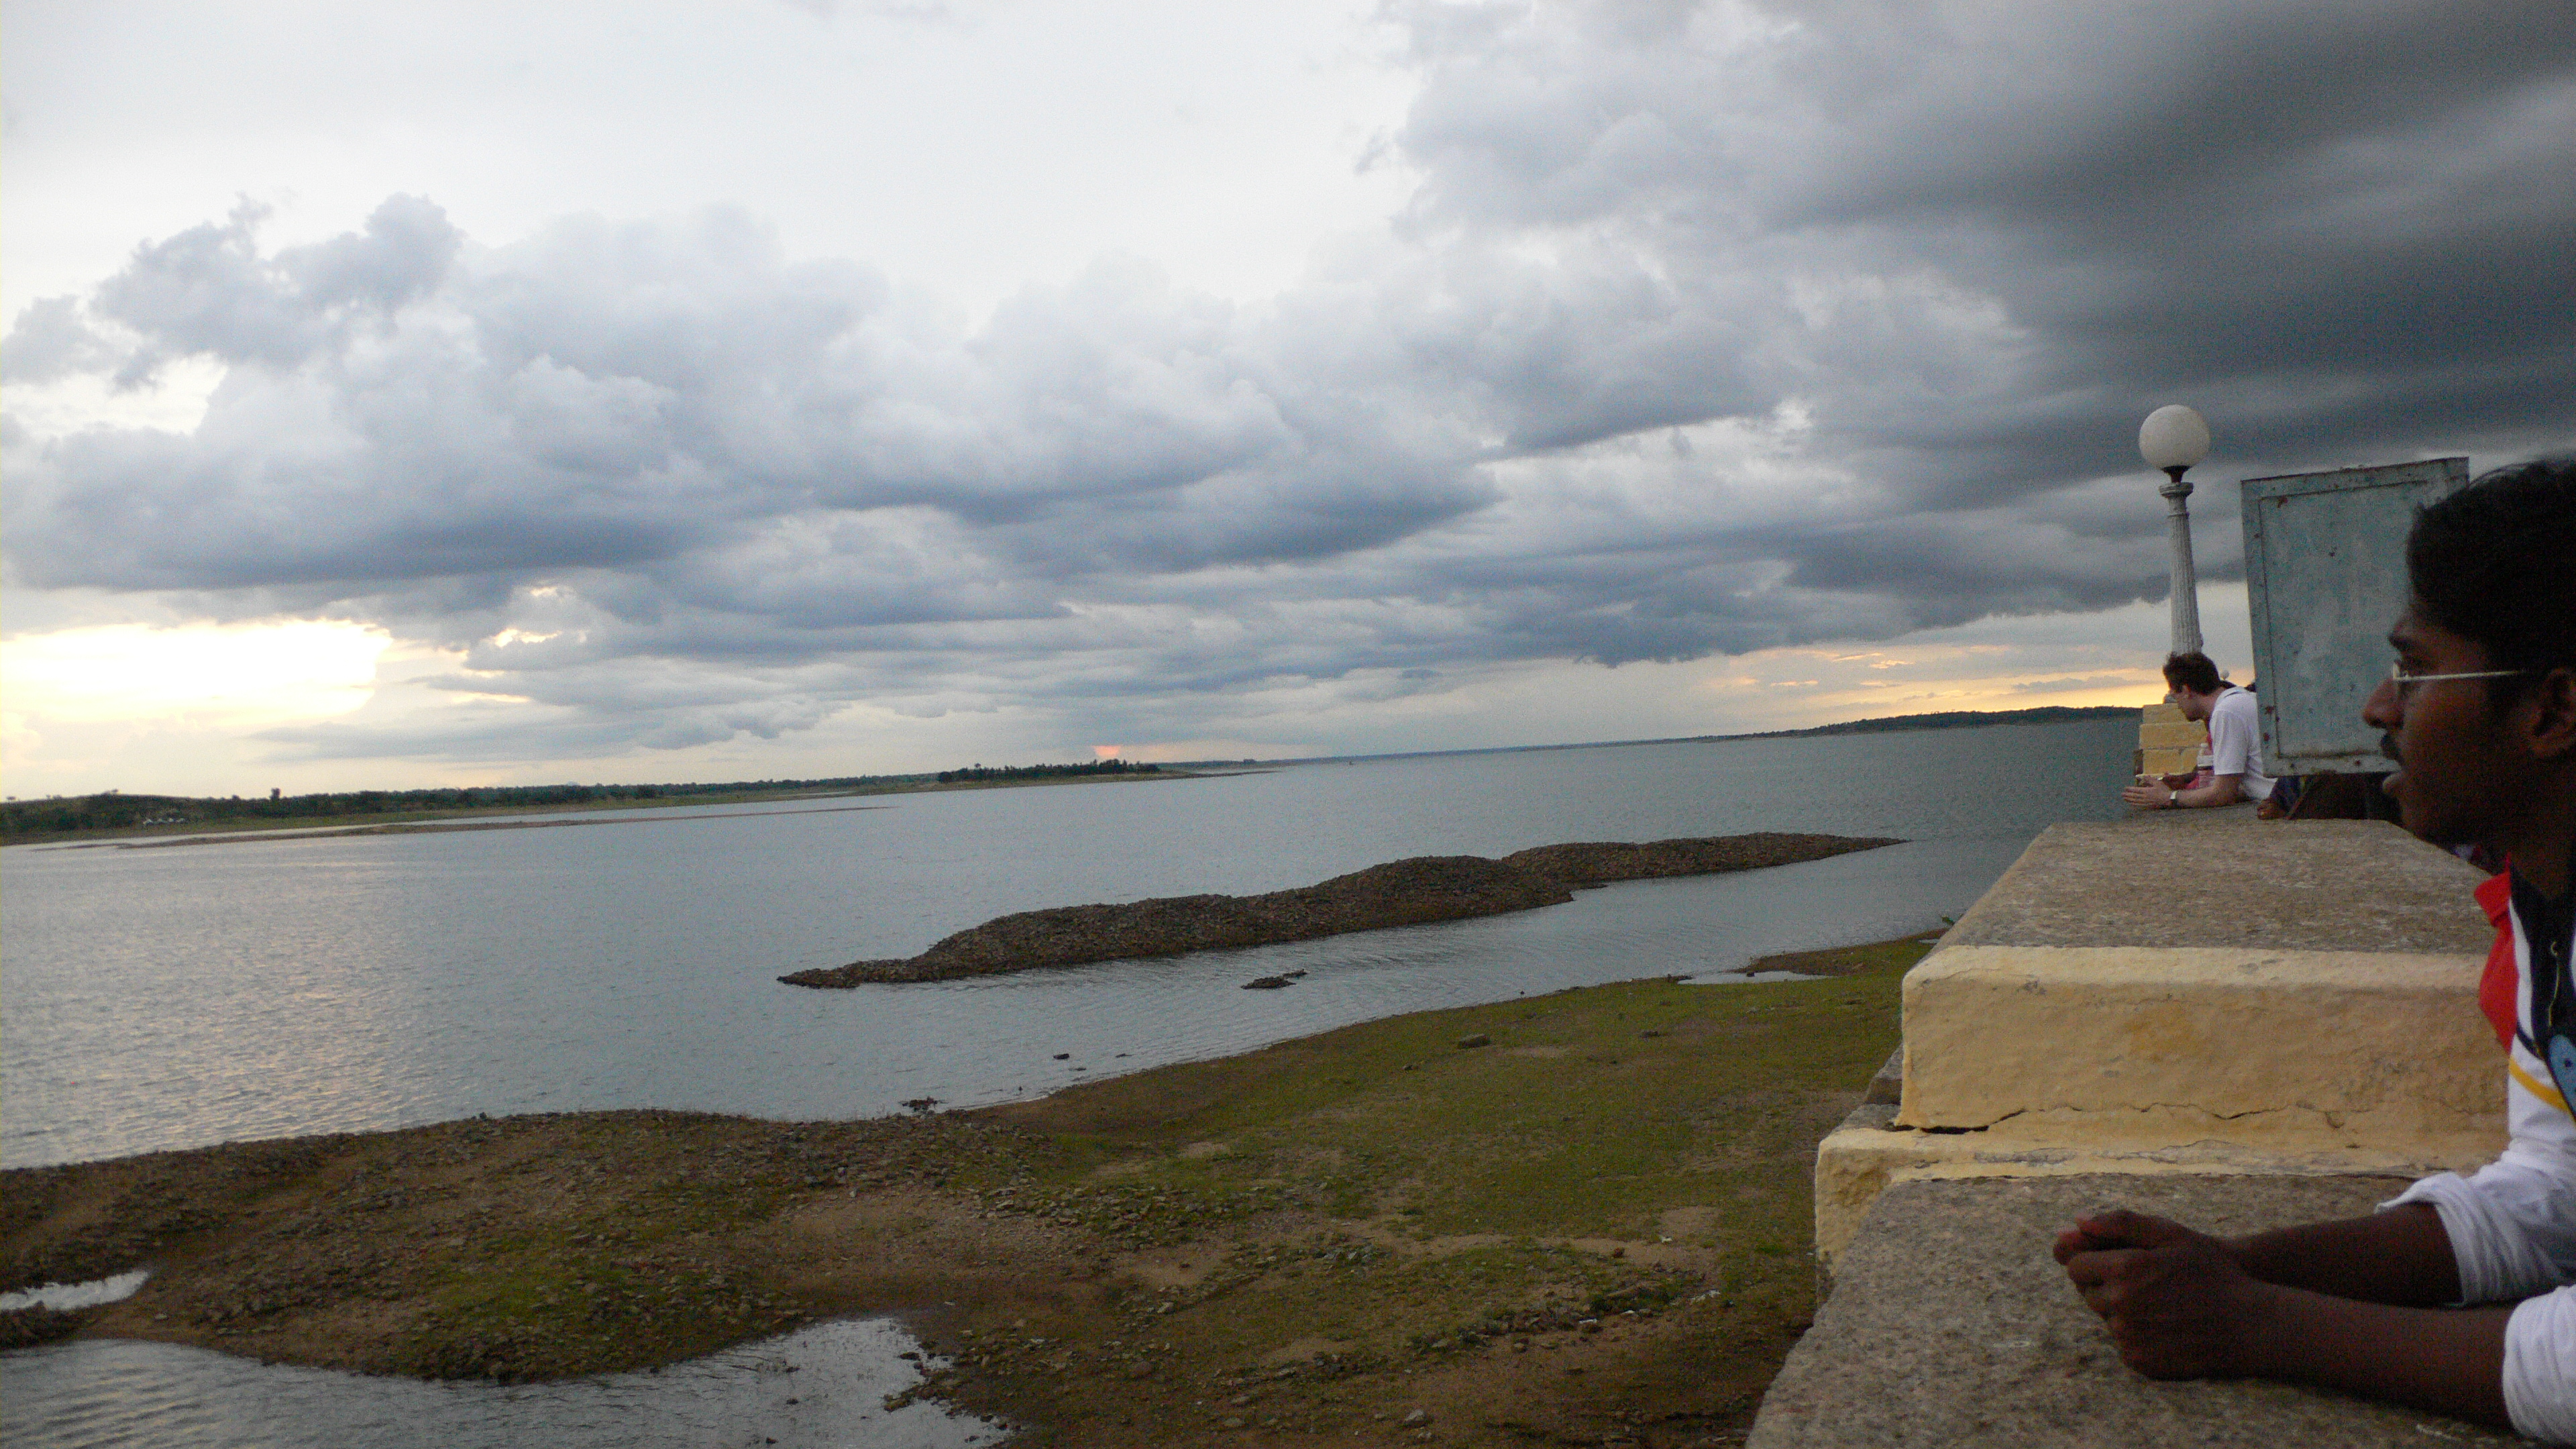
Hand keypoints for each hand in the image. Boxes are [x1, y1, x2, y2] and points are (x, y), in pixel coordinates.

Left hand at [2056, 1210, 2271, 1378]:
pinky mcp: (2138, 1361)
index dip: (2092, 1262)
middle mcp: (2120, 1304)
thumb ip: (2120, 1223)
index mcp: (2124, 1269)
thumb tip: (2077, 1223)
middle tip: (2145, 1285)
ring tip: (2161, 1306)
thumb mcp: (2172, 1235)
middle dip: (2107, 1287)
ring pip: (2107, 1320)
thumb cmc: (2212, 1273)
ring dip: (2123, 1312)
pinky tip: (2166, 1328)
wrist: (2249, 1325)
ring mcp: (2128, 1337)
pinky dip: (2137, 1336)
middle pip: (2088, 1294)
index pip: (2075, 1266)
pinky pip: (2123, 1344)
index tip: (2116, 1263)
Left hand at [2120, 779, 2176, 808]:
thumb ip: (2149, 780)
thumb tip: (2142, 777)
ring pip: (2136, 801)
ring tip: (2124, 798)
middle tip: (2122, 794)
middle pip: (2134, 796)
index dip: (2130, 789)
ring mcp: (2146, 802)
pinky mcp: (2148, 805)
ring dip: (2129, 800)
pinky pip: (2139, 805)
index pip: (2136, 790)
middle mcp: (2145, 797)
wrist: (2169, 799)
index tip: (2125, 788)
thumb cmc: (2163, 790)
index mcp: (2147, 791)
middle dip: (2127, 795)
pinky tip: (2131, 803)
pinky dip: (2134, 804)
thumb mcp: (2157, 782)